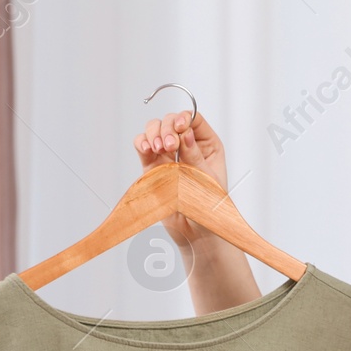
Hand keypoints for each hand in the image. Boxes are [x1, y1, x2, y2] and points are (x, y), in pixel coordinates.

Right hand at [133, 109, 230, 249]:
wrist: (197, 233)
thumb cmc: (209, 208)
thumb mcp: (207, 180)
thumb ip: (195, 157)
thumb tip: (185, 133)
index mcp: (207, 145)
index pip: (193, 119)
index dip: (184, 117)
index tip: (180, 127)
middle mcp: (186, 146)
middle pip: (171, 121)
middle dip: (167, 127)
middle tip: (170, 145)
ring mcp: (168, 156)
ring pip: (155, 130)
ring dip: (154, 133)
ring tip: (159, 149)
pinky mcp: (153, 167)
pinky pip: (143, 147)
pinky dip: (141, 142)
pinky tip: (146, 149)